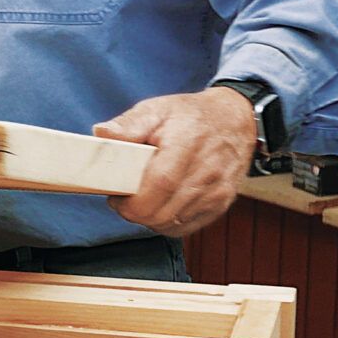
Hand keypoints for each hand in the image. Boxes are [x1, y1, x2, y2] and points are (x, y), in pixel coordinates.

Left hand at [92, 87, 256, 238]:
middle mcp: (206, 172)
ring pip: (171, 223)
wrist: (235, 121)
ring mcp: (217, 191)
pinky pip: (185, 228)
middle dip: (134, 212)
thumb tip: (102, 134)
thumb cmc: (190, 116)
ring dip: (149, 218)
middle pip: (162, 212)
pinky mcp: (221, 204)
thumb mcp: (157, 109)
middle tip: (123, 199)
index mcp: (187, 145)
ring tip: (141, 199)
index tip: (116, 196)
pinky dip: (166, 223)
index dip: (132, 200)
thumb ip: (129, 124)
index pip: (159, 184)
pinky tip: (159, 206)